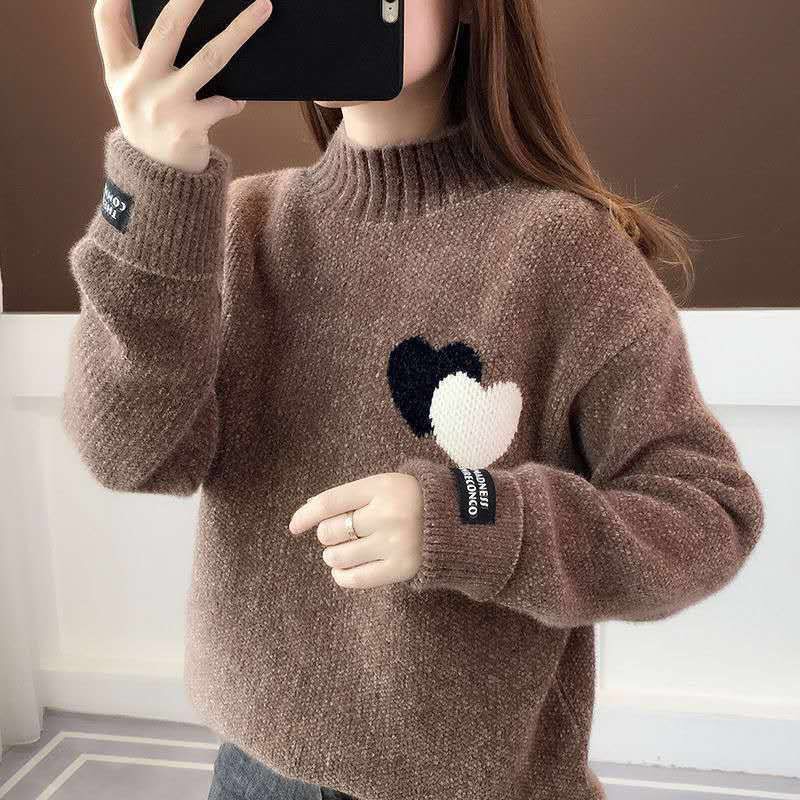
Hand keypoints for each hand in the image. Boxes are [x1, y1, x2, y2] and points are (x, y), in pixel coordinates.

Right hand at [93, 0, 272, 171]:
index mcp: (118, 70)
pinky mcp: (189, 126)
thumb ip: (137, 54)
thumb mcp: (129, 89)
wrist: (156, 177)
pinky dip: (234, 100)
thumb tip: (177, 14)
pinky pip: (223, 102)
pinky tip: (238, 100)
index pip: (107, 20)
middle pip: (166, 29)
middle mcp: (137, 84)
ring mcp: (165, 105)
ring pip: (209, 58)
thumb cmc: (149, 121)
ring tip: (261, 8)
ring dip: (239, 30)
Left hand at [287, 472, 423, 589]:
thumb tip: (309, 508)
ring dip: (333, 556)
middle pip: (330, 531)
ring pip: (338, 556)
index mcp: (382, 486)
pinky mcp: (401, 568)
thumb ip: (351, 495)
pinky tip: (343, 570)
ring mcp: (394, 542)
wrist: (459, 519)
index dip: (305, 515)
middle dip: (328, 535)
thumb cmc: (413, 499)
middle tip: (340, 534)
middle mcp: (386, 514)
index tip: (293, 527)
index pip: (330, 502)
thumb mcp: (386, 485)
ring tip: (344, 551)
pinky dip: (342, 576)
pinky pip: (356, 578)